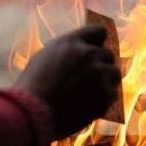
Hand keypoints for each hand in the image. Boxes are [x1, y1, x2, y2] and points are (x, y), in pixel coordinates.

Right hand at [15, 25, 120, 139]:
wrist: (32, 114)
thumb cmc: (33, 89)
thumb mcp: (45, 58)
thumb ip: (67, 52)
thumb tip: (82, 51)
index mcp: (71, 42)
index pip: (99, 31)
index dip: (97, 42)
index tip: (95, 52)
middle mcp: (88, 53)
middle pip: (108, 54)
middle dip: (100, 65)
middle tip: (88, 81)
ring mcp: (98, 73)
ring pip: (113, 73)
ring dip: (105, 82)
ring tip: (88, 94)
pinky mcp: (105, 94)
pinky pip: (112, 94)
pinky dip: (103, 101)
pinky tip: (87, 107)